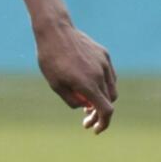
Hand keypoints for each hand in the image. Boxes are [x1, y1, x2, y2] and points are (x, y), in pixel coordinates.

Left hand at [35, 19, 116, 133]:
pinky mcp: (104, 55)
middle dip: (99, 113)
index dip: (103, 123)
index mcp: (88, 84)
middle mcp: (100, 74)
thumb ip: (72, 100)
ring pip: (111, 88)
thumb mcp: (56, 85)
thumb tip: (85, 107)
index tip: (95, 130)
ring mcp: (104, 63)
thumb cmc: (50, 60)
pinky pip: (109, 75)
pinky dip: (103, 85)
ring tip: (87, 103)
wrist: (55, 31)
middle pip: (109, 100)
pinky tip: (90, 86)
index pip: (105, 110)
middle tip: (86, 120)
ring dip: (102, 98)